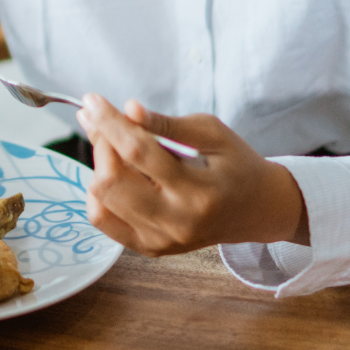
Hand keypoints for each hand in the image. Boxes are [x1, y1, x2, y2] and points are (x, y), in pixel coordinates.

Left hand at [78, 94, 308, 255]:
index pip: (138, 152)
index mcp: (198, 191)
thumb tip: (128, 109)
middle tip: (107, 123)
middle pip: (112, 180)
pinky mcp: (150, 249)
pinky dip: (98, 194)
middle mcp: (177, 221)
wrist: (258, 210)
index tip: (91, 100)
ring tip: (117, 149)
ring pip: (102, 199)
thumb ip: (167, 123)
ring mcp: (161, 240)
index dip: (109, 122)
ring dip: (99, 165)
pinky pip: (103, 221)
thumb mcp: (212, 133)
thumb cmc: (237, 165)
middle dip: (101, 143)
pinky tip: (116, 175)